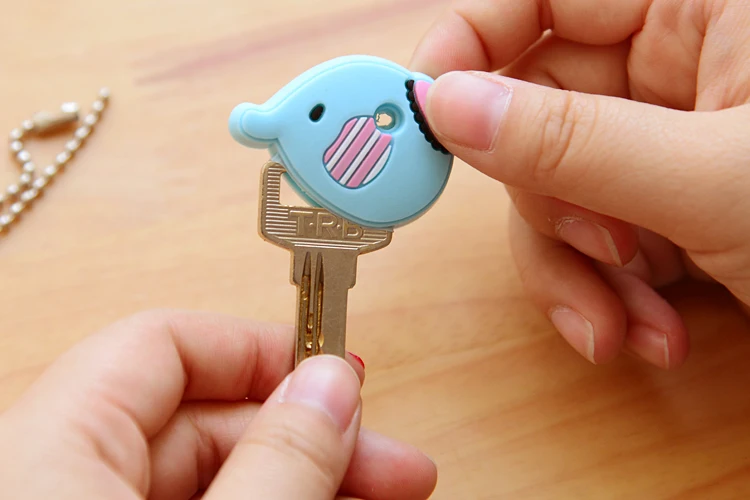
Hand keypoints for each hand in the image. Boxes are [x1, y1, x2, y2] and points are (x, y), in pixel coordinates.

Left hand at [0, 310, 436, 498]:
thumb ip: (276, 462)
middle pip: (196, 417)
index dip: (259, 349)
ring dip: (301, 478)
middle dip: (306, 433)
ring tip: (383, 494)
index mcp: (43, 448)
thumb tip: (333, 386)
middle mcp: (51, 475)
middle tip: (389, 462)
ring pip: (206, 478)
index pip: (161, 343)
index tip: (336, 373)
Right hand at [410, 0, 749, 368]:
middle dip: (546, 198)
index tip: (428, 108)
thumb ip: (569, 141)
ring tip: (620, 320)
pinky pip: (587, 229)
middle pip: (536, 108)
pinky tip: (642, 325)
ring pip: (552, 183)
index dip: (472, 40)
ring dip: (572, 264)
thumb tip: (448, 106)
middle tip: (586, 250)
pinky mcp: (658, 198)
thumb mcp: (713, 182)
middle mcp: (676, 63)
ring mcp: (662, 135)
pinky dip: (599, 287)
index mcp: (705, 5)